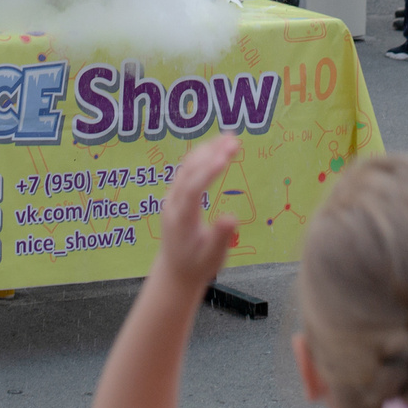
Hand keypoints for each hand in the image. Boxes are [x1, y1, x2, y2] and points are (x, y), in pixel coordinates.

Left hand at [155, 134, 240, 288]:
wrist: (175, 270)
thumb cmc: (198, 264)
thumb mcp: (213, 257)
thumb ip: (221, 237)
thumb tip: (231, 217)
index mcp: (182, 219)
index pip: (193, 189)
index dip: (208, 172)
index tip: (225, 157)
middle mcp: (173, 204)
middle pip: (189, 172)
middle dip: (211, 153)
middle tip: (234, 140)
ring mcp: (172, 197)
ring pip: (187, 166)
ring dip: (207, 150)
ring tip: (230, 137)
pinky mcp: (176, 194)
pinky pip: (187, 169)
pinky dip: (203, 155)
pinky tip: (217, 146)